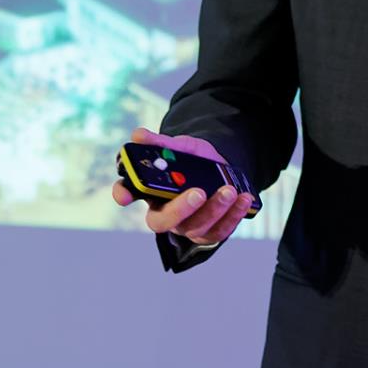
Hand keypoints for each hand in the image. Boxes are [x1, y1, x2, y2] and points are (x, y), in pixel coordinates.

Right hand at [111, 126, 252, 246]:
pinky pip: (220, 231)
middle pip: (163, 221)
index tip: (125, 195)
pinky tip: (244, 199)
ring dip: (214, 209)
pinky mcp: (209, 233)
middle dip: (181, 209)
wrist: (220, 168)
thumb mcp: (180, 147)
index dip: (123, 194)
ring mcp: (187, 226)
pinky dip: (233, 215)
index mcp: (149, 191)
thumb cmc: (193, 160)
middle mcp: (165, 213)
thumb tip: (138, 135)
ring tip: (229, 190)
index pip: (126, 194)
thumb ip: (161, 143)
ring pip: (196, 227)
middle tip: (198, 193)